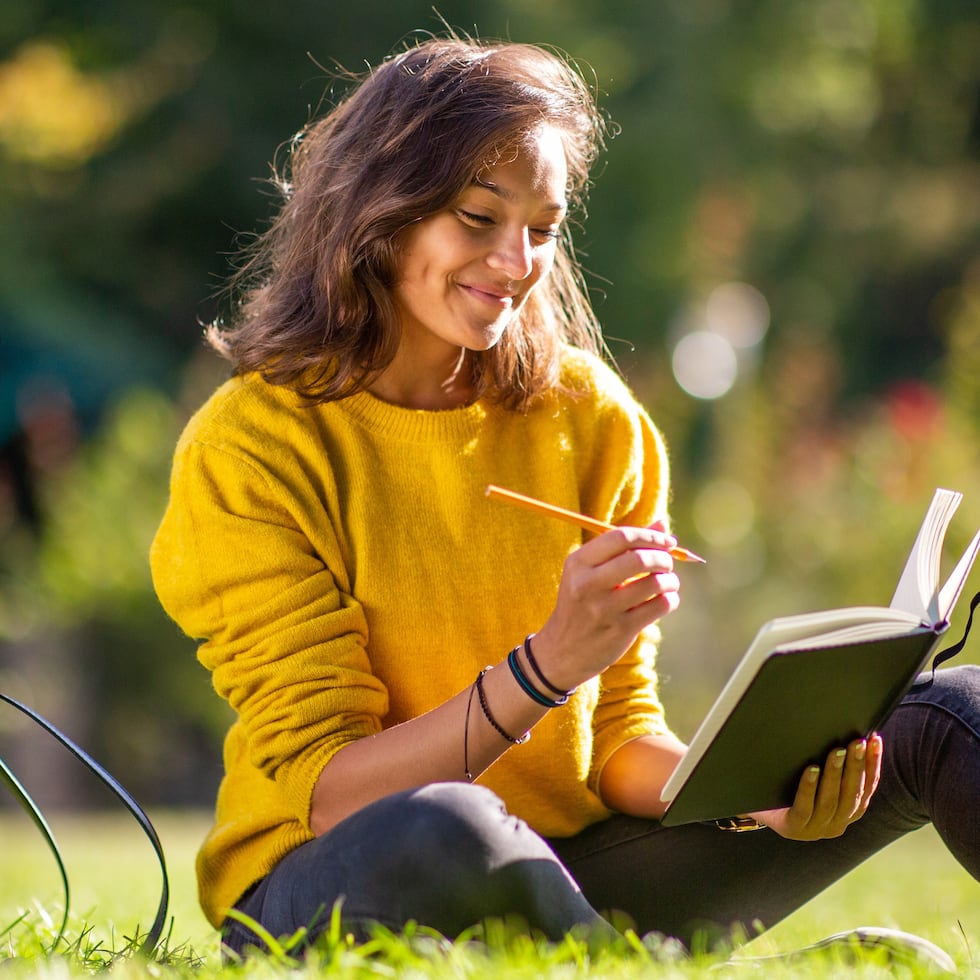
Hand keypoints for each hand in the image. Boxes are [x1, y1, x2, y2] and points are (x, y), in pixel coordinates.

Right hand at [531, 521, 680, 690]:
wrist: (562, 650)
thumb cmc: (582, 602)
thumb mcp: (589, 571)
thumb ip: (623, 546)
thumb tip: (662, 525)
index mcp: (578, 563)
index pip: (620, 536)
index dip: (650, 535)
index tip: (666, 541)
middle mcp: (588, 584)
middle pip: (639, 559)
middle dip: (663, 557)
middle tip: (668, 562)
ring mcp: (604, 609)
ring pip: (655, 583)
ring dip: (671, 580)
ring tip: (669, 582)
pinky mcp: (621, 630)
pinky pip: (660, 606)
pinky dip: (670, 599)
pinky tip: (665, 600)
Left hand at [752, 734, 882, 839]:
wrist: (756, 807)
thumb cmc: (790, 786)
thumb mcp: (817, 777)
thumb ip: (834, 764)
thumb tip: (849, 732)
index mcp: (847, 812)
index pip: (866, 788)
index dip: (872, 764)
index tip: (874, 740)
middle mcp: (836, 824)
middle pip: (851, 793)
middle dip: (856, 766)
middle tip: (857, 742)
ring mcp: (815, 829)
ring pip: (830, 800)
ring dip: (835, 774)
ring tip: (837, 751)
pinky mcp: (793, 828)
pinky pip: (804, 807)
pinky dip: (809, 788)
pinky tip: (811, 769)